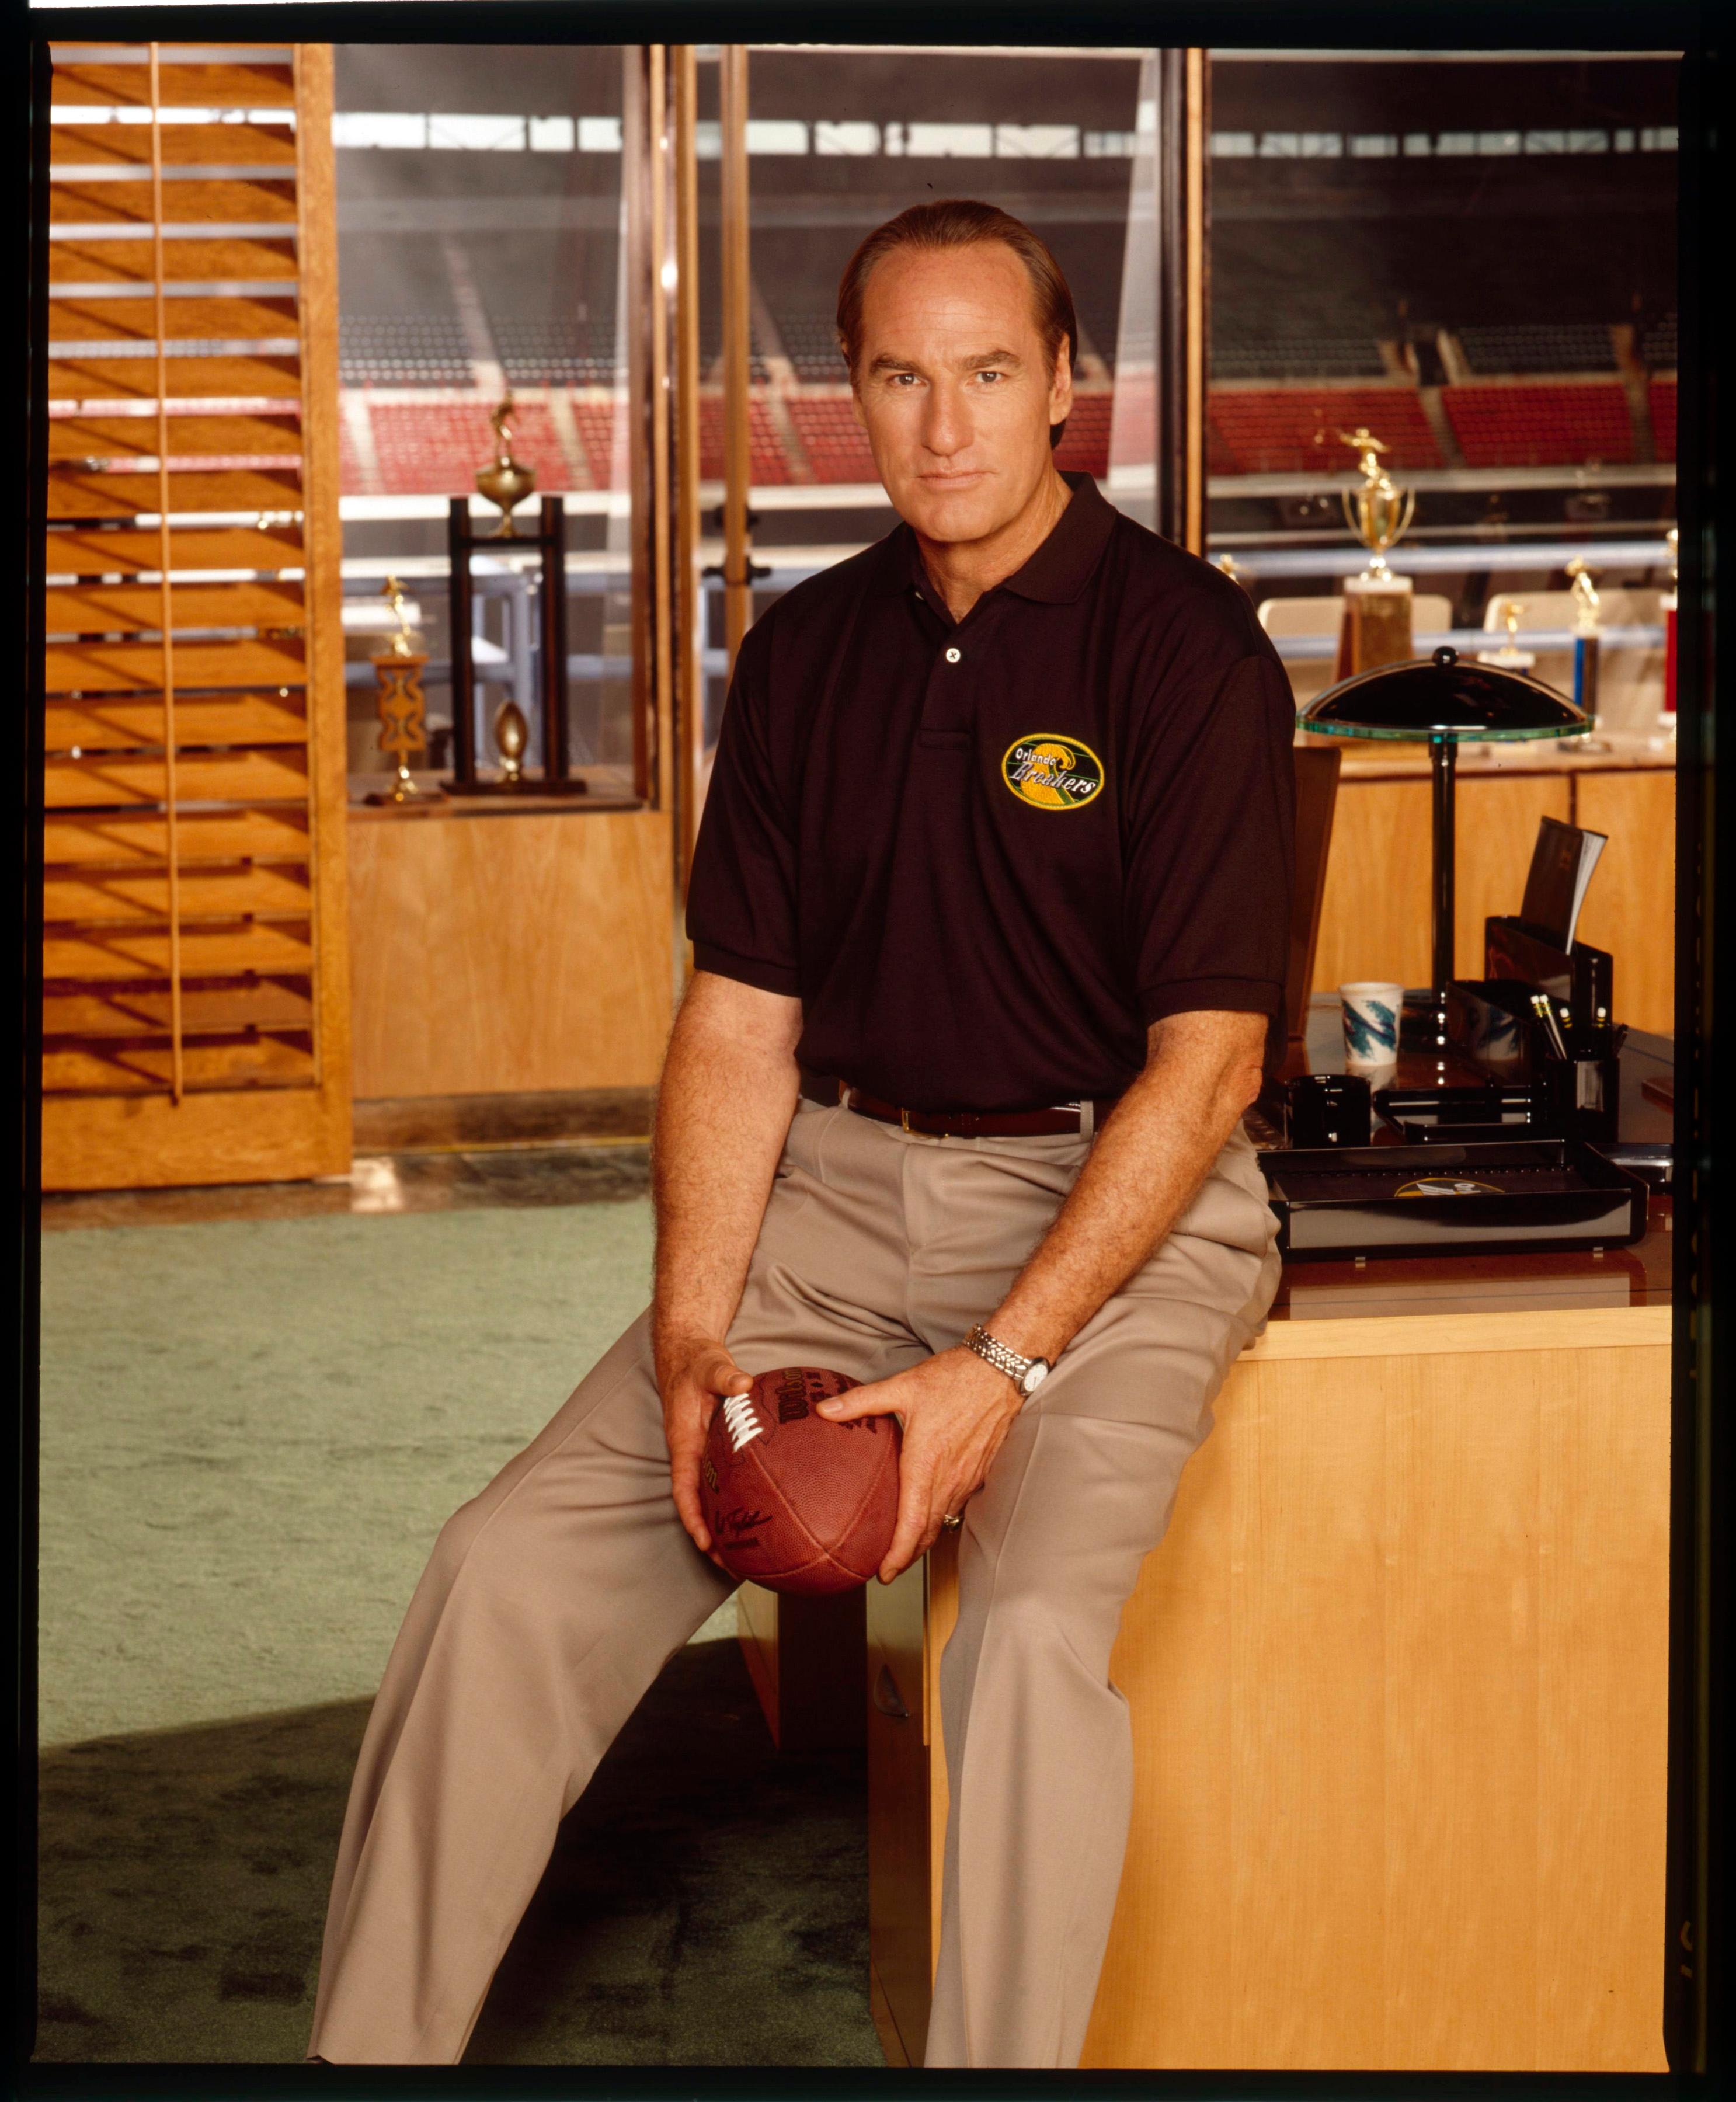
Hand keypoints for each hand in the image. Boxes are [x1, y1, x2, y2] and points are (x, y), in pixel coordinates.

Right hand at [655, 1330, 751, 1563]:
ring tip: (751, 1556)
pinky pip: (725, 1481)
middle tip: (735, 1566)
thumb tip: (743, 1384)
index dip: (693, 1517)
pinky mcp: (717, 1447)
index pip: (684, 1488)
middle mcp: (692, 1452)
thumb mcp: (709, 1365)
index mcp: (684, 1440)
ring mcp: (704, 1452)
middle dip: (712, 1537)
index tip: (706, 1543)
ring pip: (712, 1496)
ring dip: (725, 1526)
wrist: (688, 1349)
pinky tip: (762, 1513)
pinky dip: (736, 1501)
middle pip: (699, 1504)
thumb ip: (724, 1375)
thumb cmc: (696, 1360)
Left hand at [817, 1347, 1021, 1581]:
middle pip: (928, 1532)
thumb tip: (824, 1410)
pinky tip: (930, 1514)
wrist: (1001, 1370)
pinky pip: (958, 1504)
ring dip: (924, 1539)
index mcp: (926, 1463)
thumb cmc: (954, 1377)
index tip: (883, 1573)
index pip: (912, 1524)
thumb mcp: (903, 1386)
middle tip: (886, 1569)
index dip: (898, 1555)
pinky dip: (941, 1518)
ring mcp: (968, 1477)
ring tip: (903, 1548)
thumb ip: (862, 1402)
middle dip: (907, 1556)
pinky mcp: (980, 1470)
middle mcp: (949, 1478)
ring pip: (944, 1520)